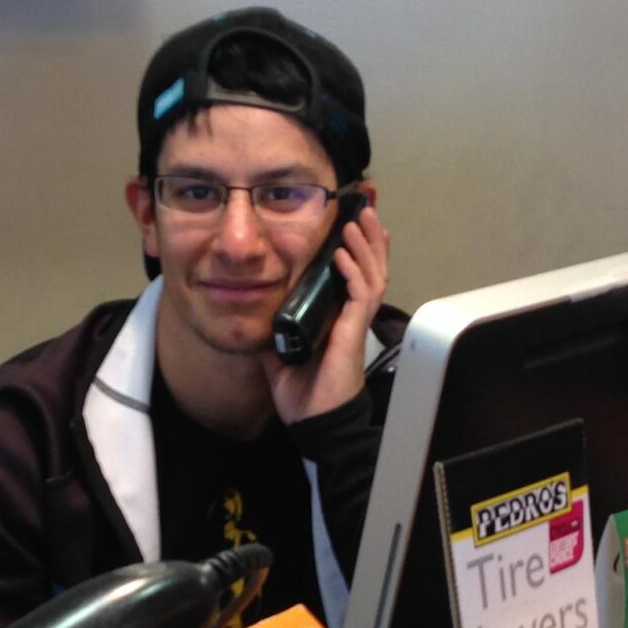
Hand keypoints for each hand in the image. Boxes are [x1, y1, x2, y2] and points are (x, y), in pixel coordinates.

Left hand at [268, 198, 389, 427]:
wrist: (315, 421)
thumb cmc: (303, 391)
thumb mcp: (279, 350)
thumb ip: (274, 327)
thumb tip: (255, 309)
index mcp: (336, 315)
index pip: (352, 272)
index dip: (356, 245)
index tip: (352, 218)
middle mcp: (350, 314)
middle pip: (370, 266)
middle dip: (369, 236)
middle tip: (365, 206)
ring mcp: (354, 322)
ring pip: (371, 274)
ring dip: (365, 246)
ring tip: (359, 220)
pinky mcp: (353, 332)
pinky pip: (359, 295)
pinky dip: (353, 273)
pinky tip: (343, 255)